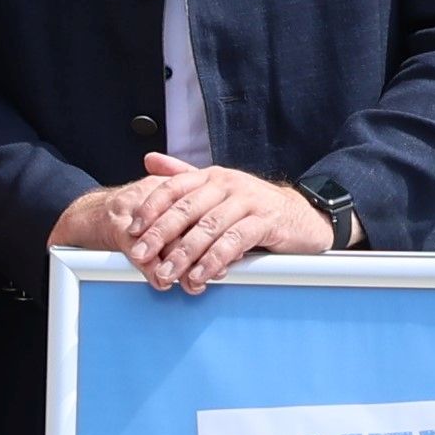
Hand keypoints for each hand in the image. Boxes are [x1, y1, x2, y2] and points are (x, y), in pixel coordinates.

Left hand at [105, 153, 333, 294]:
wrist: (301, 215)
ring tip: (167, 274)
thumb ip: (183, 175)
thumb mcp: (217, 188)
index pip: (173, 188)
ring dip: (184, 254)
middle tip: (140, 256)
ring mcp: (248, 201)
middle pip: (186, 209)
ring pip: (208, 228)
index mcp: (211, 176)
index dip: (150, 209)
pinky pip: (235, 242)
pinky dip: (215, 260)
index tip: (133, 231)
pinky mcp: (266, 221)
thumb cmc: (253, 206)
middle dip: (159, 235)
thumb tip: (149, 160)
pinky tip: (201, 275)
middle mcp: (227, 184)